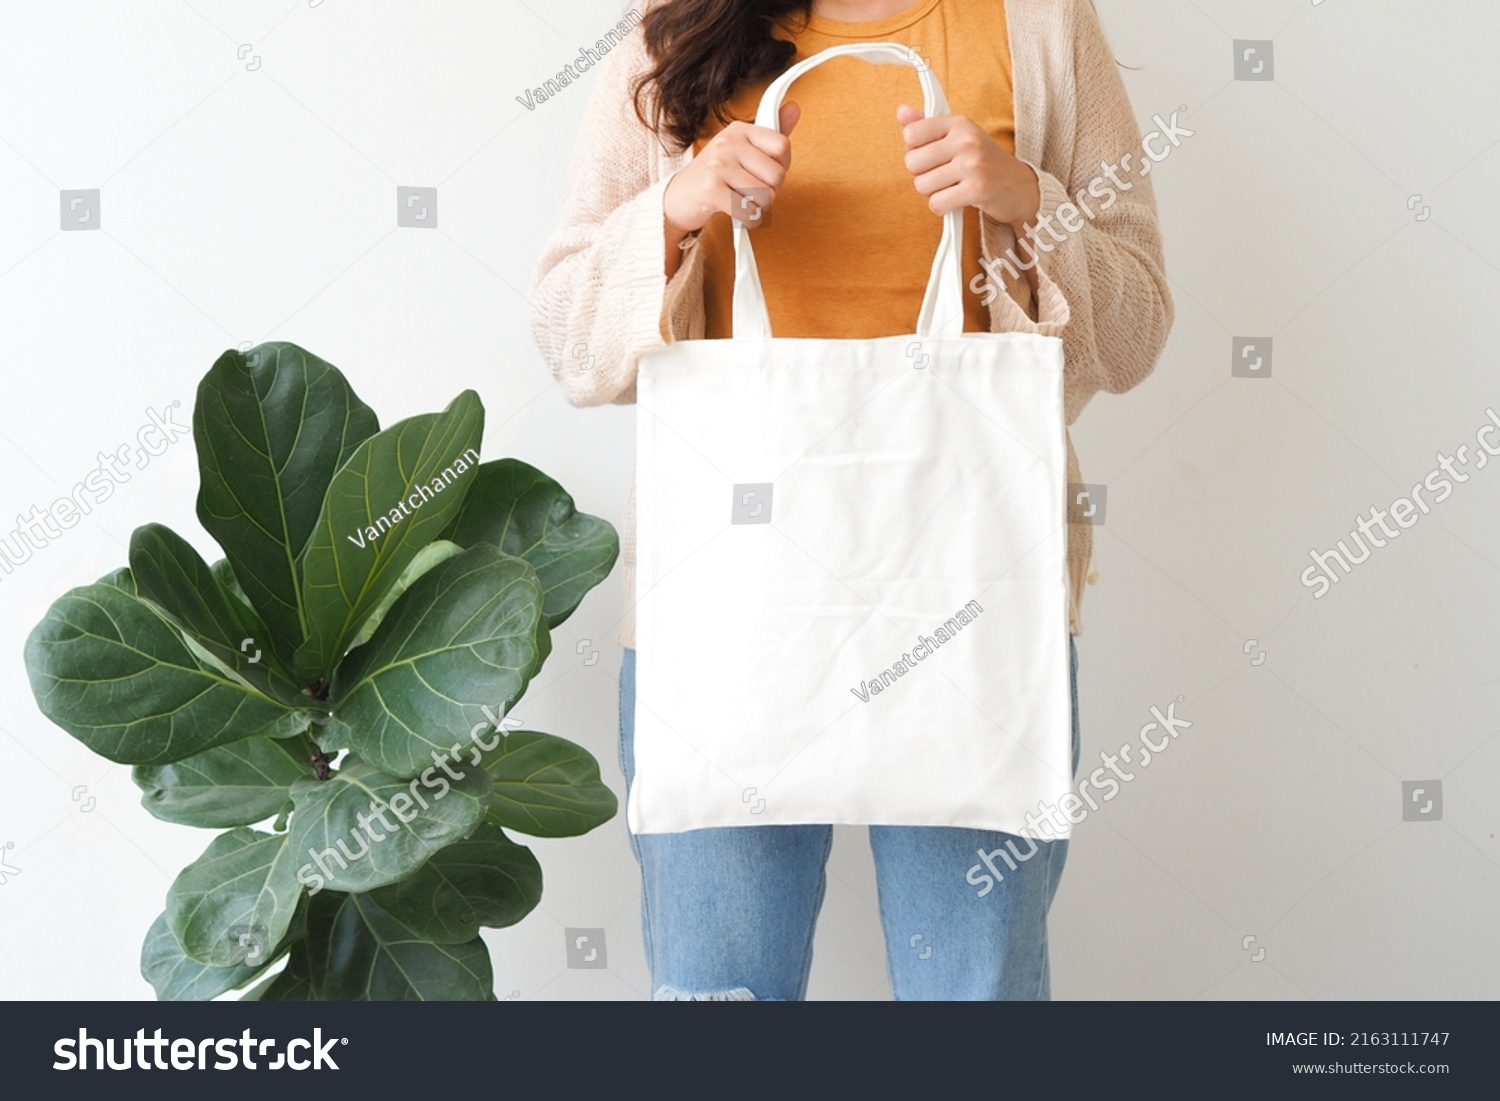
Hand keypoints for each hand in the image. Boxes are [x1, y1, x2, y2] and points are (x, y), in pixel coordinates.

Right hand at [663, 102, 801, 237]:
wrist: (679, 198)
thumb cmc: (715, 176)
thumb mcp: (742, 149)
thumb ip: (770, 134)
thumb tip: (795, 107)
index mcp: (739, 130)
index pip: (782, 146)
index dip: (781, 166)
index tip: (766, 173)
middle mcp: (728, 143)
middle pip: (777, 175)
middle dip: (770, 192)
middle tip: (752, 192)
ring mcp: (718, 165)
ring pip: (765, 196)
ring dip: (758, 207)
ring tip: (742, 201)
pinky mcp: (711, 190)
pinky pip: (749, 211)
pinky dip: (749, 219)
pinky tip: (738, 214)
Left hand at [896, 105, 1040, 233]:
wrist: (1020, 187)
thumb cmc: (983, 162)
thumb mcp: (958, 137)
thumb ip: (927, 126)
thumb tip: (901, 111)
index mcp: (959, 123)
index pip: (911, 134)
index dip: (916, 151)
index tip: (933, 155)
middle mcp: (966, 140)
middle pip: (912, 163)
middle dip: (923, 175)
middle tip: (943, 175)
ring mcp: (973, 164)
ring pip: (922, 186)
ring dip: (933, 193)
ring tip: (953, 187)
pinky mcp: (977, 189)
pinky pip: (936, 203)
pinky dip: (942, 207)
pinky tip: (957, 200)